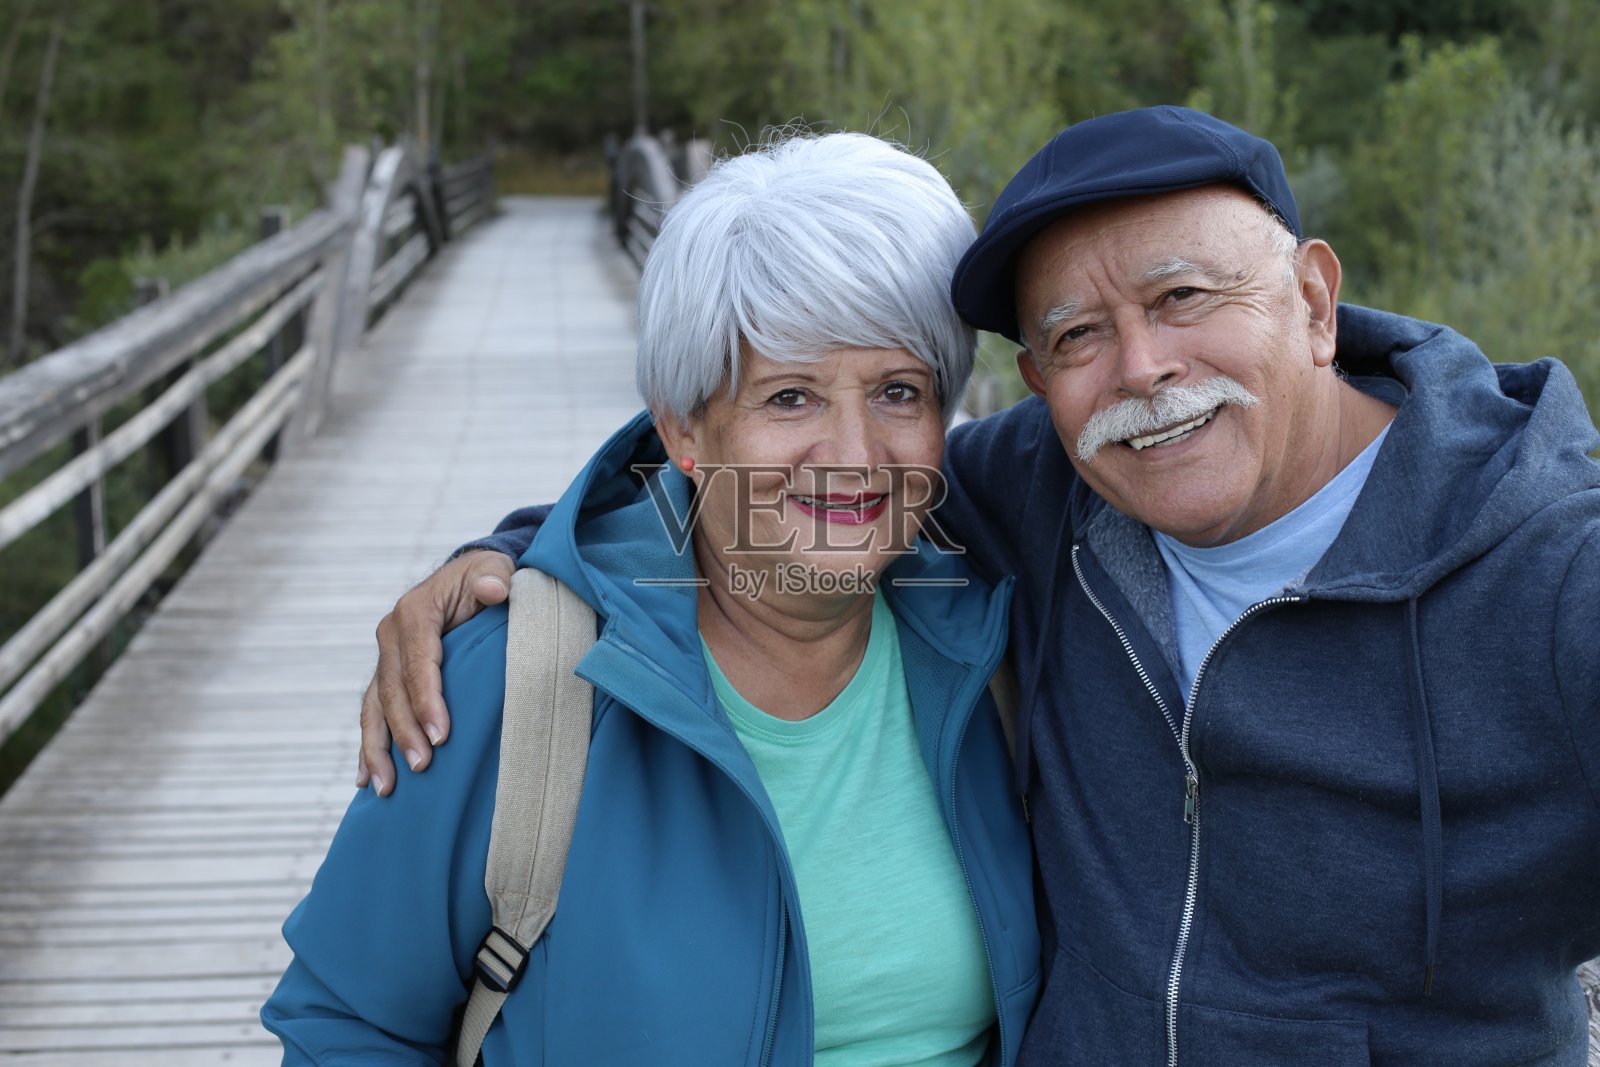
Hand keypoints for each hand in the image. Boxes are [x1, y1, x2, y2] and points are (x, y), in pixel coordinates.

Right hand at [358, 550, 515, 794]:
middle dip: (404, 732)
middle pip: (392, 691)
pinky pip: (373, 714)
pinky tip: (367, 779)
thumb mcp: (496, 569)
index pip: (419, 662)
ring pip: (374, 709)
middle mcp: (391, 635)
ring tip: (386, 788)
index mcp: (415, 612)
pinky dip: (369, 746)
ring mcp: (386, 658)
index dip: (427, 700)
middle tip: (423, 767)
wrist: (470, 578)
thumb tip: (494, 589)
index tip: (441, 735)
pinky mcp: (388, 675)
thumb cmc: (488, 577)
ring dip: (378, 749)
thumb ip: (495, 578)